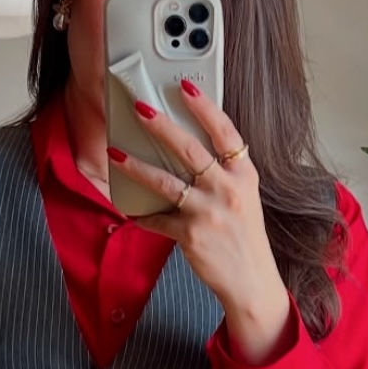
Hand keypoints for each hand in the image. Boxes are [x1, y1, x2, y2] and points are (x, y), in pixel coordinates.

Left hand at [109, 84, 293, 365]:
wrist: (251, 282)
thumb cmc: (244, 238)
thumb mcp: (245, 198)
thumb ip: (225, 173)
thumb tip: (192, 149)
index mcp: (243, 176)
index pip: (224, 132)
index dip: (204, 107)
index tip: (185, 86)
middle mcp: (227, 190)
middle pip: (190, 150)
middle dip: (161, 126)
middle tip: (140, 108)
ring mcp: (208, 213)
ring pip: (166, 182)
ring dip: (137, 166)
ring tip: (117, 154)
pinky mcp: (191, 236)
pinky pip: (158, 220)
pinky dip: (142, 216)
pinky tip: (129, 210)